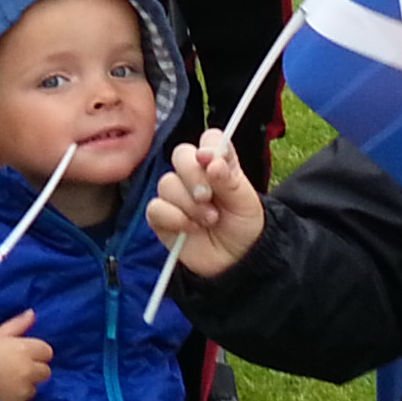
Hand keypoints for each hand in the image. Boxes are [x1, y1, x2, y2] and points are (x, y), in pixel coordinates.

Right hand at [0, 311, 53, 400]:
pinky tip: (1, 393)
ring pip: (33, 387)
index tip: (22, 353)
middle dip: (33, 369)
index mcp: (25, 350)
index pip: (46, 351)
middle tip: (14, 368)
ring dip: (24, 385)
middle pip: (44, 371)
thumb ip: (17, 325)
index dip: (35, 352)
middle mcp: (29, 370)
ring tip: (5, 382)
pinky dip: (15, 398)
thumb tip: (32, 314)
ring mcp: (24, 391)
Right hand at [147, 129, 265, 277]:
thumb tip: (211, 161)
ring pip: (167, 183)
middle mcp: (194, 174)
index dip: (209, 146)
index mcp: (219, 164)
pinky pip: (156, 207)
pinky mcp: (161, 215)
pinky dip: (174, 219)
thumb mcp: (245, 203)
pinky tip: (190, 229)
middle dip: (194, 177)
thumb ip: (229, 179)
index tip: (210, 160)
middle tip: (208, 197)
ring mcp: (175, 193)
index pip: (210, 139)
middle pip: (181, 154)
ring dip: (189, 205)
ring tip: (208, 220)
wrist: (234, 261)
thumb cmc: (242, 227)